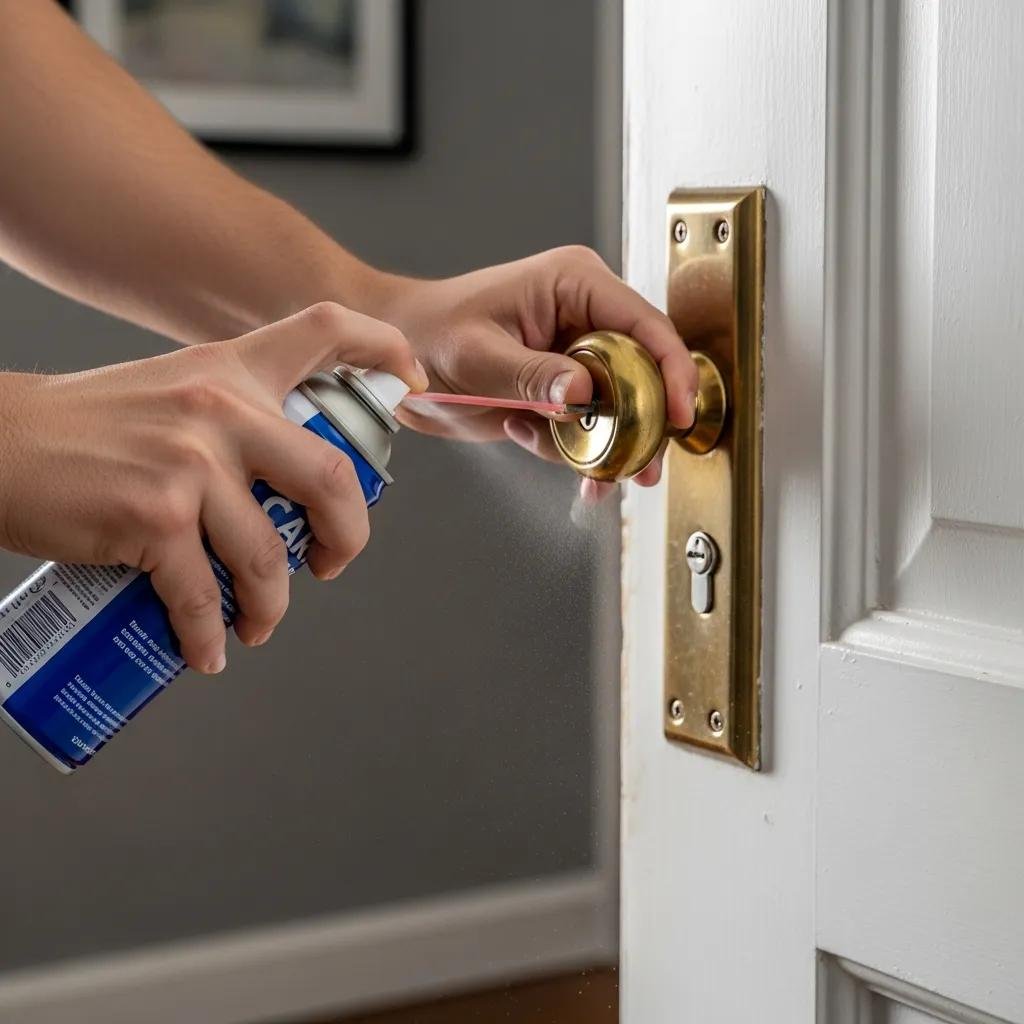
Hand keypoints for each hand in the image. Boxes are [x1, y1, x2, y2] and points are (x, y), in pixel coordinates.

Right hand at [0, 303, 424, 673]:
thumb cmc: (85, 427)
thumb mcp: (172, 393)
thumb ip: (233, 419)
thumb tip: (285, 487)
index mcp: (230, 370)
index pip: (323, 329)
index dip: (383, 348)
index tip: (411, 379)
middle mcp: (220, 409)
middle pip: (330, 477)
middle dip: (348, 535)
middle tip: (331, 563)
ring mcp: (190, 465)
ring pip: (269, 555)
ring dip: (271, 605)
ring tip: (258, 621)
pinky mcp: (153, 519)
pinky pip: (205, 596)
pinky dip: (211, 634)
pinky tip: (208, 648)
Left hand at [377, 247, 697, 499]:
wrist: (399, 356)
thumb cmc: (429, 331)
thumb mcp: (478, 353)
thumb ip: (531, 374)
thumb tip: (582, 393)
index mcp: (575, 285)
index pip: (645, 325)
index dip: (672, 370)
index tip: (679, 413)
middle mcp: (586, 318)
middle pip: (645, 371)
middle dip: (643, 422)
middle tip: (637, 462)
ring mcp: (578, 356)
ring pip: (623, 407)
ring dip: (610, 446)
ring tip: (594, 473)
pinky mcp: (564, 391)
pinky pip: (592, 427)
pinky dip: (581, 453)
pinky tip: (556, 459)